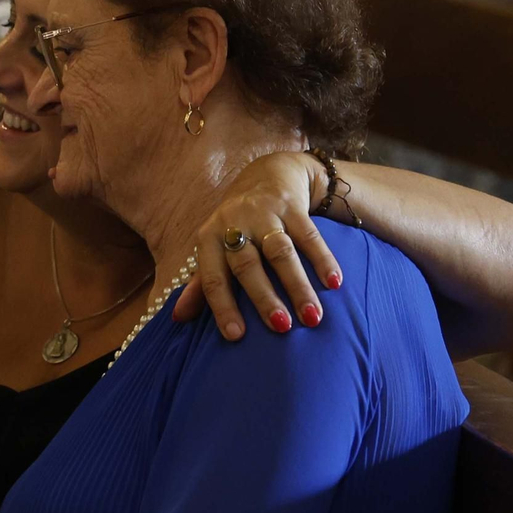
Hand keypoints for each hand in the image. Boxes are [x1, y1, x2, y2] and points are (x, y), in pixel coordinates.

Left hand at [175, 151, 342, 338]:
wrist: (266, 176)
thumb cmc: (235, 226)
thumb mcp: (214, 249)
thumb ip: (200, 285)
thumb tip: (177, 318)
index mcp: (209, 238)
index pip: (213, 277)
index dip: (222, 306)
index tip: (236, 336)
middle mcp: (233, 223)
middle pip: (247, 265)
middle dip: (264, 298)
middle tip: (281, 328)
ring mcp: (264, 213)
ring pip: (280, 252)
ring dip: (297, 285)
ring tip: (312, 317)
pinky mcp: (292, 206)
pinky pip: (309, 235)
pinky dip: (322, 259)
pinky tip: (334, 283)